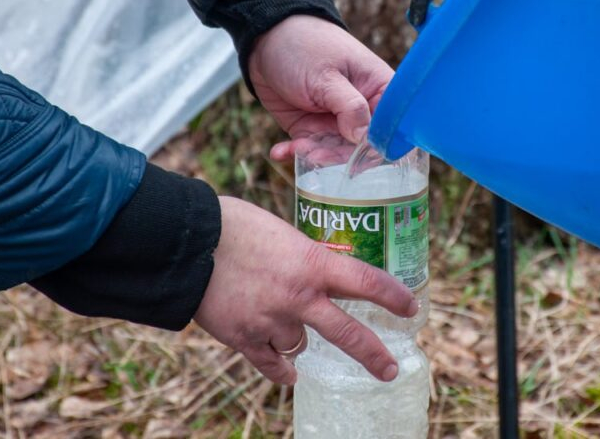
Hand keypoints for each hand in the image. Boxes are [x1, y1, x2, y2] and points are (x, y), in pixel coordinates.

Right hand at [194, 196, 417, 384]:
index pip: (367, 282)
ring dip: (298, 336)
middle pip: (348, 334)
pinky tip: (289, 374)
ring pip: (301, 344)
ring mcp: (272, 321)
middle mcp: (300, 297)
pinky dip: (281, 370)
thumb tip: (315, 277)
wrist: (188, 243)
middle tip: (391, 370)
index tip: (411, 308)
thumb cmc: (235, 226)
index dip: (394, 297)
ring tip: (283, 318)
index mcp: (313, 263)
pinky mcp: (245, 338)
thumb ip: (304, 260)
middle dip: (374, 355)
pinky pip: (272, 365)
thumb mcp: (283, 233)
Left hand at [248, 15, 393, 159]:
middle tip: (315, 153)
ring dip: (314, 155)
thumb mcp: (327, 76)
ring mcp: (336, 120)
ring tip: (295, 147)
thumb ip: (350, 108)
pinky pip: (309, 148)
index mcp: (379, 90)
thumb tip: (366, 140)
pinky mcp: (311, 127)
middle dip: (338, 155)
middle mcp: (362, 109)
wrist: (264, 37)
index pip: (392, 127)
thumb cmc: (304, 46)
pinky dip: (295, 153)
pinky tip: (279, 151)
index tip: (360, 157)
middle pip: (362, 147)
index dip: (381, 146)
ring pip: (334, 153)